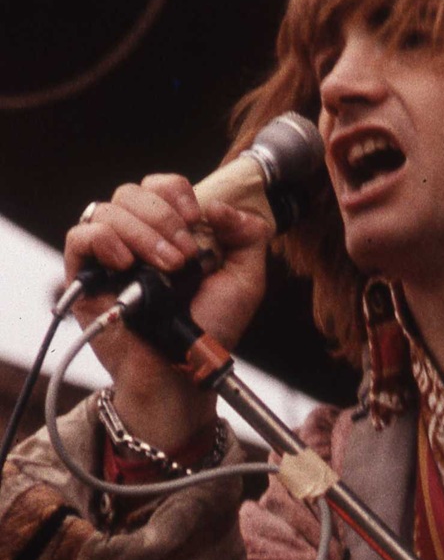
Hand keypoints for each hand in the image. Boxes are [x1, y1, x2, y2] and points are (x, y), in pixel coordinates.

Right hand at [65, 173, 270, 449]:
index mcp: (170, 233)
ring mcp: (109, 256)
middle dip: (163, 219)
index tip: (196, 219)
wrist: (184, 372)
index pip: (160, 187)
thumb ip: (248, 236)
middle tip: (183, 259)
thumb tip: (218, 205)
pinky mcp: (84, 277)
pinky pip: (79, 236)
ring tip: (165, 270)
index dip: (175, 192)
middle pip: (133, 193)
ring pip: (107, 210)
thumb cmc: (211, 331)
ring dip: (141, 233)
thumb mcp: (246, 281)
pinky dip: (104, 240)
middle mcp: (137, 239)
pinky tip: (126, 263)